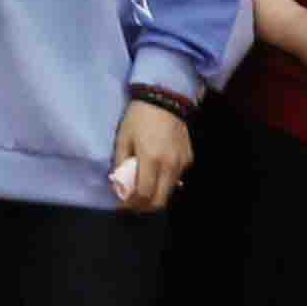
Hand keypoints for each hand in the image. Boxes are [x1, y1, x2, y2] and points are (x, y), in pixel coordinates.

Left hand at [109, 98, 192, 213]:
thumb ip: (120, 162)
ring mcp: (182, 163)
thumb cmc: (139, 117)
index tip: (122, 206)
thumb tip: (118, 183)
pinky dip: (165, 183)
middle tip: (132, 204)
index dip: (132, 204)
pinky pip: (176, 178)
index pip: (144, 194)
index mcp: (151, 159)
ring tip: (142, 190)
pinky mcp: (189, 158)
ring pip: (170, 191)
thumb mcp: (123, 137)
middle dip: (144, 207)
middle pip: (160, 200)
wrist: (165, 99)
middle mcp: (170, 165)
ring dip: (156, 196)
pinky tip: (155, 175)